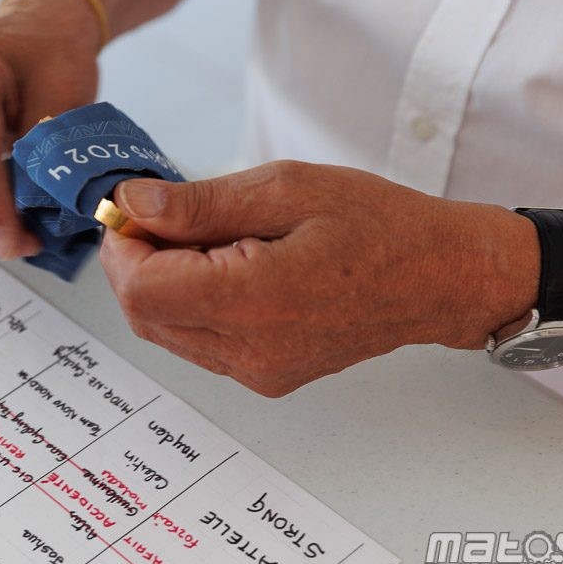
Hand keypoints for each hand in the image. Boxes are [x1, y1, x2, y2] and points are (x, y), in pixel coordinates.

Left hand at [99, 161, 538, 395]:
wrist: (439, 277)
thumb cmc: (378, 225)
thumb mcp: (286, 188)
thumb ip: (199, 202)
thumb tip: (134, 204)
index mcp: (254, 301)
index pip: (141, 288)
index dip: (123, 245)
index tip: (137, 208)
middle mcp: (250, 350)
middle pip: (143, 315)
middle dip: (135, 262)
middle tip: (164, 216)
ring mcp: (257, 370)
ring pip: (165, 330)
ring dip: (161, 282)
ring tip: (206, 238)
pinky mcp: (264, 375)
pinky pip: (197, 342)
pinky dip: (189, 302)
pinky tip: (224, 267)